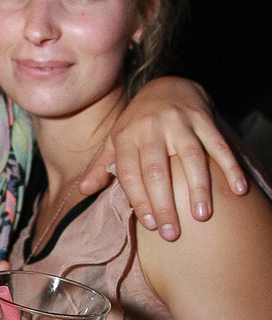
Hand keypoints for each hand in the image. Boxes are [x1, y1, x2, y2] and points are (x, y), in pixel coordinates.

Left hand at [80, 78, 246, 240]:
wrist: (167, 85)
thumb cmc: (138, 124)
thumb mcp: (115, 141)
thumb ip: (101, 167)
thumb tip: (82, 191)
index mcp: (126, 136)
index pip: (129, 172)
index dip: (138, 199)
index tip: (149, 224)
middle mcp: (151, 127)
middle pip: (157, 170)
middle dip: (164, 203)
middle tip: (171, 233)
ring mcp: (179, 121)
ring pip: (190, 157)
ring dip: (197, 187)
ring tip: (201, 216)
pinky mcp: (203, 117)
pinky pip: (218, 144)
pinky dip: (230, 166)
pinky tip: (237, 189)